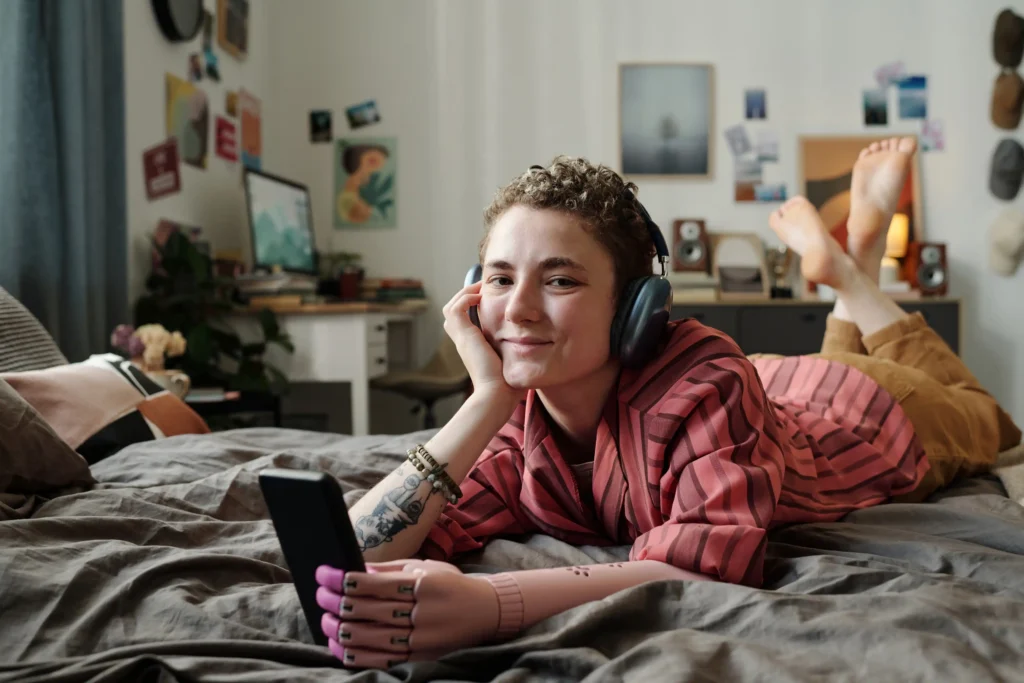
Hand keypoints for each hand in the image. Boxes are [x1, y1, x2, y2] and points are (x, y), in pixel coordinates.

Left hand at [315, 559, 499, 668]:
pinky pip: (380, 660)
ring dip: (340, 629)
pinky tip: (340, 646)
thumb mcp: (426, 567)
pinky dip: (355, 654)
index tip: (324, 574)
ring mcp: (421, 639)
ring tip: (326, 620)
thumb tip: (357, 568)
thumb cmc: (451, 585)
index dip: (344, 579)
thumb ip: (390, 569)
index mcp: (422, 584)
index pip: (373, 583)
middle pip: (367, 609)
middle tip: (320, 596)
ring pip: (369, 637)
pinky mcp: (420, 658)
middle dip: (336, 601)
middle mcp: (422, 612)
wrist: (486, 612)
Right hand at [442, 281, 522, 403]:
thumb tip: (537, 342)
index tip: (493, 296)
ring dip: (465, 294)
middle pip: (453, 312)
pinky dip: (466, 298)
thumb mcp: (512, 360)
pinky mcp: (464, 336)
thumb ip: (517, 349)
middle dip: (468, 296)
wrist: (497, 395)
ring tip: (482, 287)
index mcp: (473, 347)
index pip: (464, 321)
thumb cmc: (508, 384)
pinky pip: (456, 309)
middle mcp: (464, 341)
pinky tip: (482, 296)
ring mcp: (461, 338)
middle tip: (485, 288)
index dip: (474, 306)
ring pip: (451, 308)